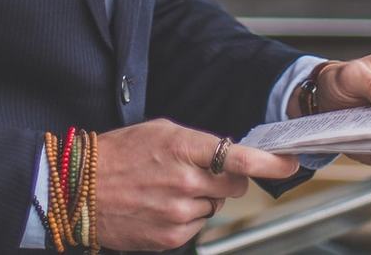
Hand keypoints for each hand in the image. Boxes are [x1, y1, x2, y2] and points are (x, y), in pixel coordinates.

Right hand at [91, 118, 298, 250]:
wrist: (81, 189)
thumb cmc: (119, 154)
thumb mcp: (159, 131)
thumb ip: (198, 143)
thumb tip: (228, 156)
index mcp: (183, 148)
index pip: (238, 157)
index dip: (270, 162)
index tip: (289, 162)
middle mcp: (185, 182)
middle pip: (234, 184)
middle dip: (225, 178)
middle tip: (197, 172)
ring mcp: (179, 213)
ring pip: (213, 206)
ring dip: (200, 199)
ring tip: (165, 189)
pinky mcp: (171, 237)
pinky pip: (196, 226)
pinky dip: (185, 217)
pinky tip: (159, 206)